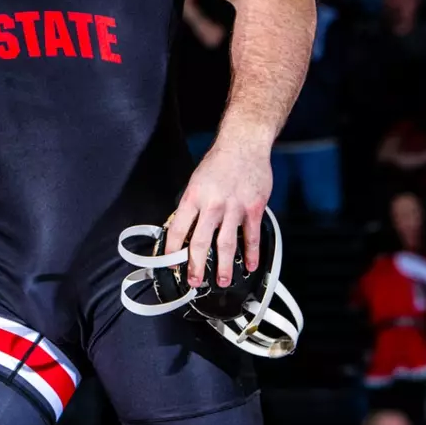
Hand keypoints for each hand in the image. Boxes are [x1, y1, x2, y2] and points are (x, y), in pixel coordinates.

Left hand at [170, 129, 271, 287]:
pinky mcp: (254, 208)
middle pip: (201, 242)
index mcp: (194, 197)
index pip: (178, 229)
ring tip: (222, 281)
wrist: (244, 143)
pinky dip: (251, 253)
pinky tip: (249, 265)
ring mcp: (235, 208)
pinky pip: (252, 236)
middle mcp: (213, 204)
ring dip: (224, 266)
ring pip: (227, 244)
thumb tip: (185, 229)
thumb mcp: (196, 181)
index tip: (171, 264)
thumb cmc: (219, 161)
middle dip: (195, 266)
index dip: (172, 250)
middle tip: (194, 281)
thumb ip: (192, 205)